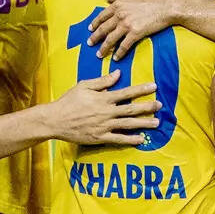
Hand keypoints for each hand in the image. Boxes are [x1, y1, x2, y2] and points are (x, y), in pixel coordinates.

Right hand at [45, 71, 160, 144]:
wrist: (55, 120)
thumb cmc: (69, 101)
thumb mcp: (84, 86)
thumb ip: (102, 81)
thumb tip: (118, 73)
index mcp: (103, 98)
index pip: (126, 92)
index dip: (141, 89)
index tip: (154, 86)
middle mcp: (106, 112)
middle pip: (131, 109)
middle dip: (147, 107)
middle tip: (160, 105)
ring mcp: (104, 126)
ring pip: (128, 125)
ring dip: (144, 123)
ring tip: (157, 122)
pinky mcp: (100, 137)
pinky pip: (118, 139)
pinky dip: (130, 139)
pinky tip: (141, 139)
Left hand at [88, 0, 177, 59]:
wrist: (168, 6)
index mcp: (118, 4)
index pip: (102, 15)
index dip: (95, 23)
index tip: (90, 29)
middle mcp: (120, 14)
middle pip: (104, 29)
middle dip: (95, 37)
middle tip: (89, 43)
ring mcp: (127, 24)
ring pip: (111, 39)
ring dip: (104, 48)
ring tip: (99, 54)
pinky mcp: (136, 33)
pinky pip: (124, 45)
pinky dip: (119, 53)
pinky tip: (116, 58)